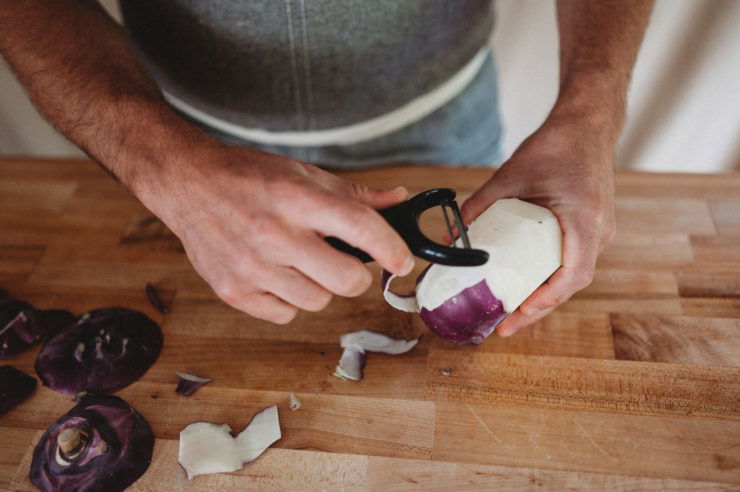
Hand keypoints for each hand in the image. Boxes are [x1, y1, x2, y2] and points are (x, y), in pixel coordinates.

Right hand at [139, 144, 414, 323]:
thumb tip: (399, 203)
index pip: (360, 228)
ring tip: (299, 261)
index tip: (402, 260)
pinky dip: (289, 299)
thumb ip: (353, 196)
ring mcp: (251, 267)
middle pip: (347, 280)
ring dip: (320, 285)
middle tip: (344, 261)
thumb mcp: (302, 174)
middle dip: (357, 274)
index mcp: (296, 198)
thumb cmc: (249, 177)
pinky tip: (275, 273)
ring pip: (319, 301)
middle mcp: (273, 234)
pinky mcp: (233, 291)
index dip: (392, 248)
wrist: (187, 184)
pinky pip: (285, 314)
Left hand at [461, 114, 616, 336]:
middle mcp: (598, 231)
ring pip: (572, 274)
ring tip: (513, 311)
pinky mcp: (593, 227)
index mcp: (583, 219)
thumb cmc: (556, 145)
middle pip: (570, 283)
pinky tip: (527, 283)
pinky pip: (573, 260)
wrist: (588, 125)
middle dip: (538, 308)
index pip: (572, 275)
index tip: (517, 313)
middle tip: (505, 326)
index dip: (545, 300)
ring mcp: (599, 231)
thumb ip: (481, 204)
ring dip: (545, 295)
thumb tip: (451, 235)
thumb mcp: (511, 175)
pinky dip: (551, 276)